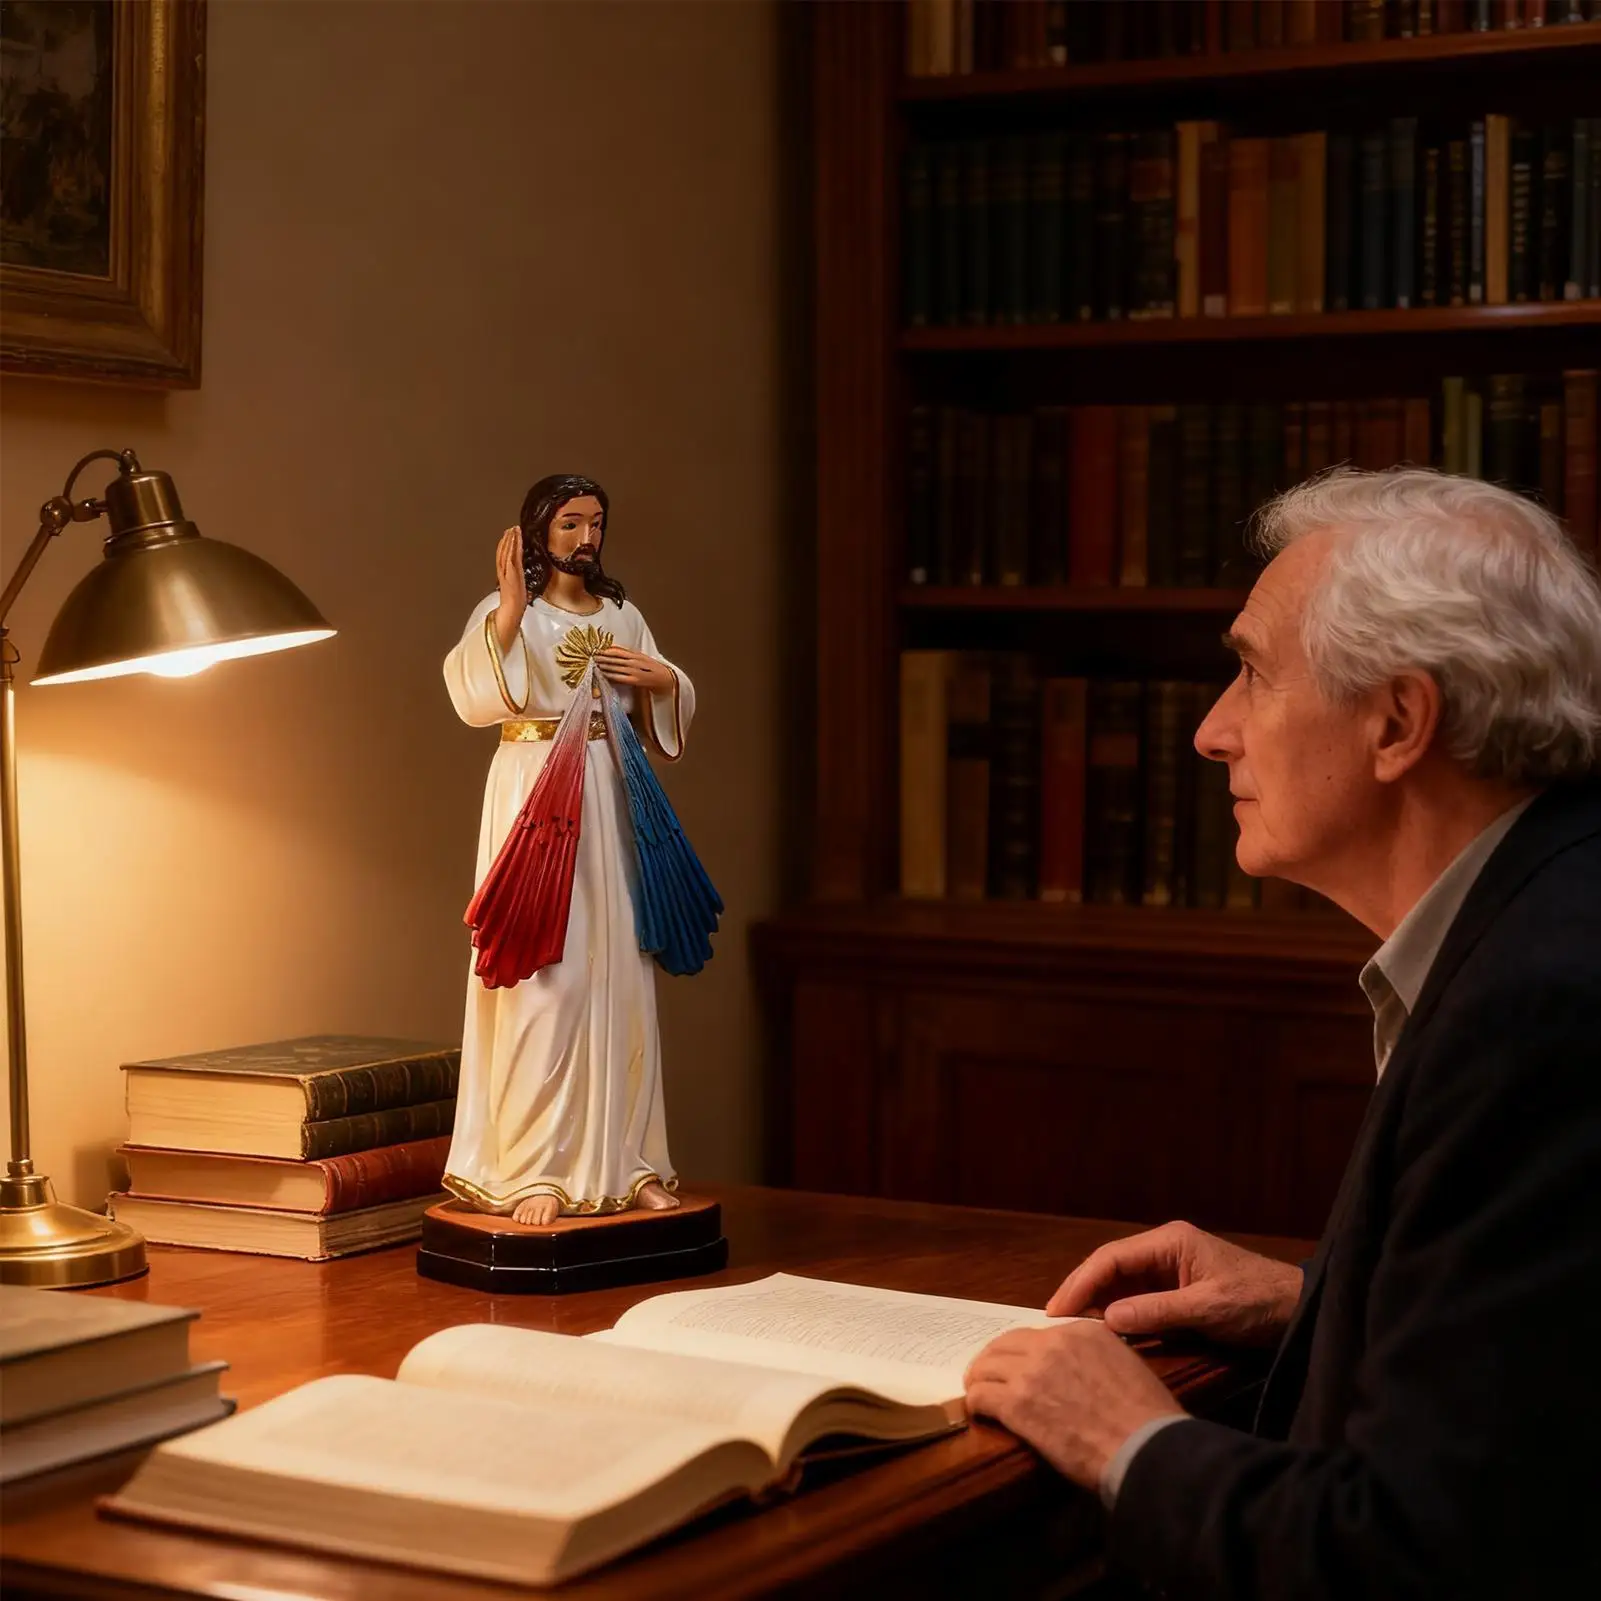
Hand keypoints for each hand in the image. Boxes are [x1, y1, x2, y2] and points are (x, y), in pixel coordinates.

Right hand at [493, 526, 525, 653]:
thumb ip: (516, 586)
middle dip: (507, 539)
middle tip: (510, 528)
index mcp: (504, 576)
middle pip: (503, 551)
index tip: (507, 537)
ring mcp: (507, 571)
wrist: (511, 611)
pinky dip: (513, 546)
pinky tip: (516, 538)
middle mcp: (504, 572)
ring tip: (513, 529)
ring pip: (507, 551)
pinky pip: (512, 555)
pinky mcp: (512, 571)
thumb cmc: (514, 605)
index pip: (503, 558)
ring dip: (510, 539)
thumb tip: (521, 587)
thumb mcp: (516, 592)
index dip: (505, 547)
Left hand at [597, 646, 673, 693]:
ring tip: (596, 664)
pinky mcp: (635, 681)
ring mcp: (635, 672)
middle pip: (616, 659)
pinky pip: (620, 678)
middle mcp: (635, 662)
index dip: (608, 650)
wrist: (666, 679)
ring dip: (605, 666)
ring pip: (616, 668)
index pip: (619, 651)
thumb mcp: (642, 657)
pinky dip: (611, 675)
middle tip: (593, 657)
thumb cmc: (653, 668)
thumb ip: (628, 653)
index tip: (598, 650)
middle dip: (603, 658)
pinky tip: (604, 674)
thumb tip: (613, 648)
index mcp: (637, 655)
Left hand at [964, 1321, 1183, 1489]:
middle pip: (1005, 1344)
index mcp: (1081, 1331)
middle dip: (993, 1360)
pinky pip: (982, 1396)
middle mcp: (1052, 1343)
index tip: (1020, 1367)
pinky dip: (977, 1403)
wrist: (1144, 1447)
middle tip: (987, 1376)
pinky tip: (981, 1413)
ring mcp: (1032, 1371)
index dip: (1024, 1353)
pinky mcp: (1017, 1404)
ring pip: (986, 1366)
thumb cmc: (1147, 1417)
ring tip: (978, 1393)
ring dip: (980, 1380)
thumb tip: (1079, 1370)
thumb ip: (1096, 1358)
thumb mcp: (1126, 1367)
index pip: (1036, 1335)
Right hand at [1047, 1221, 1302, 1347]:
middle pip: (1110, 1268)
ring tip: (1071, 1332)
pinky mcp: (1177, 1291)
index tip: (1057, 1311)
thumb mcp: (1208, 1309)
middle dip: (1082, 1293)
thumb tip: (1107, 1320)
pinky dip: (1118, 1315)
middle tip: (1054, 1324)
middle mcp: (1164, 1250)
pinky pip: (1137, 1300)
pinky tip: (1104, 1334)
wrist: (1299, 1311)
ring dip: (1097, 1305)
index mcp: (1169, 1242)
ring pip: (1120, 1284)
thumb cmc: (1258, 1302)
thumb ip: (1157, 1312)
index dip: (1080, 1283)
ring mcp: (1170, 1270)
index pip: (1111, 1258)